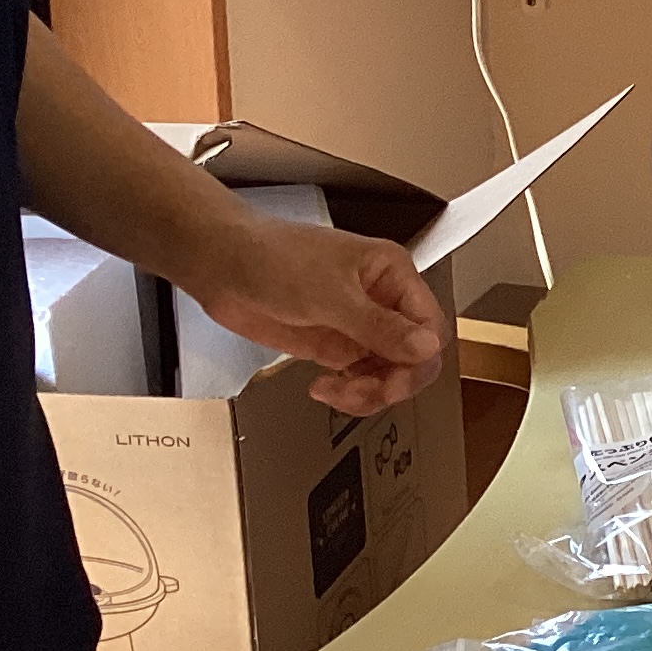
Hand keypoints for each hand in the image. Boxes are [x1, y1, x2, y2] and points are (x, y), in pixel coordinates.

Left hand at [186, 220, 447, 416]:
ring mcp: (357, 326)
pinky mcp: (334, 345)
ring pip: (390, 372)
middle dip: (395, 380)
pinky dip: (349, 393)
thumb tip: (425, 346)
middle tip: (367, 392)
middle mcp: (381, 301)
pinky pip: (360, 379)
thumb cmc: (271, 257)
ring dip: (370, 392)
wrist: (222, 266)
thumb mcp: (329, 294)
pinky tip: (326, 388)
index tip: (397, 379)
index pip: (429, 324)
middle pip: (416, 354)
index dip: (420, 357)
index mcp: (392, 274)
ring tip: (339, 392)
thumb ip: (379, 325)